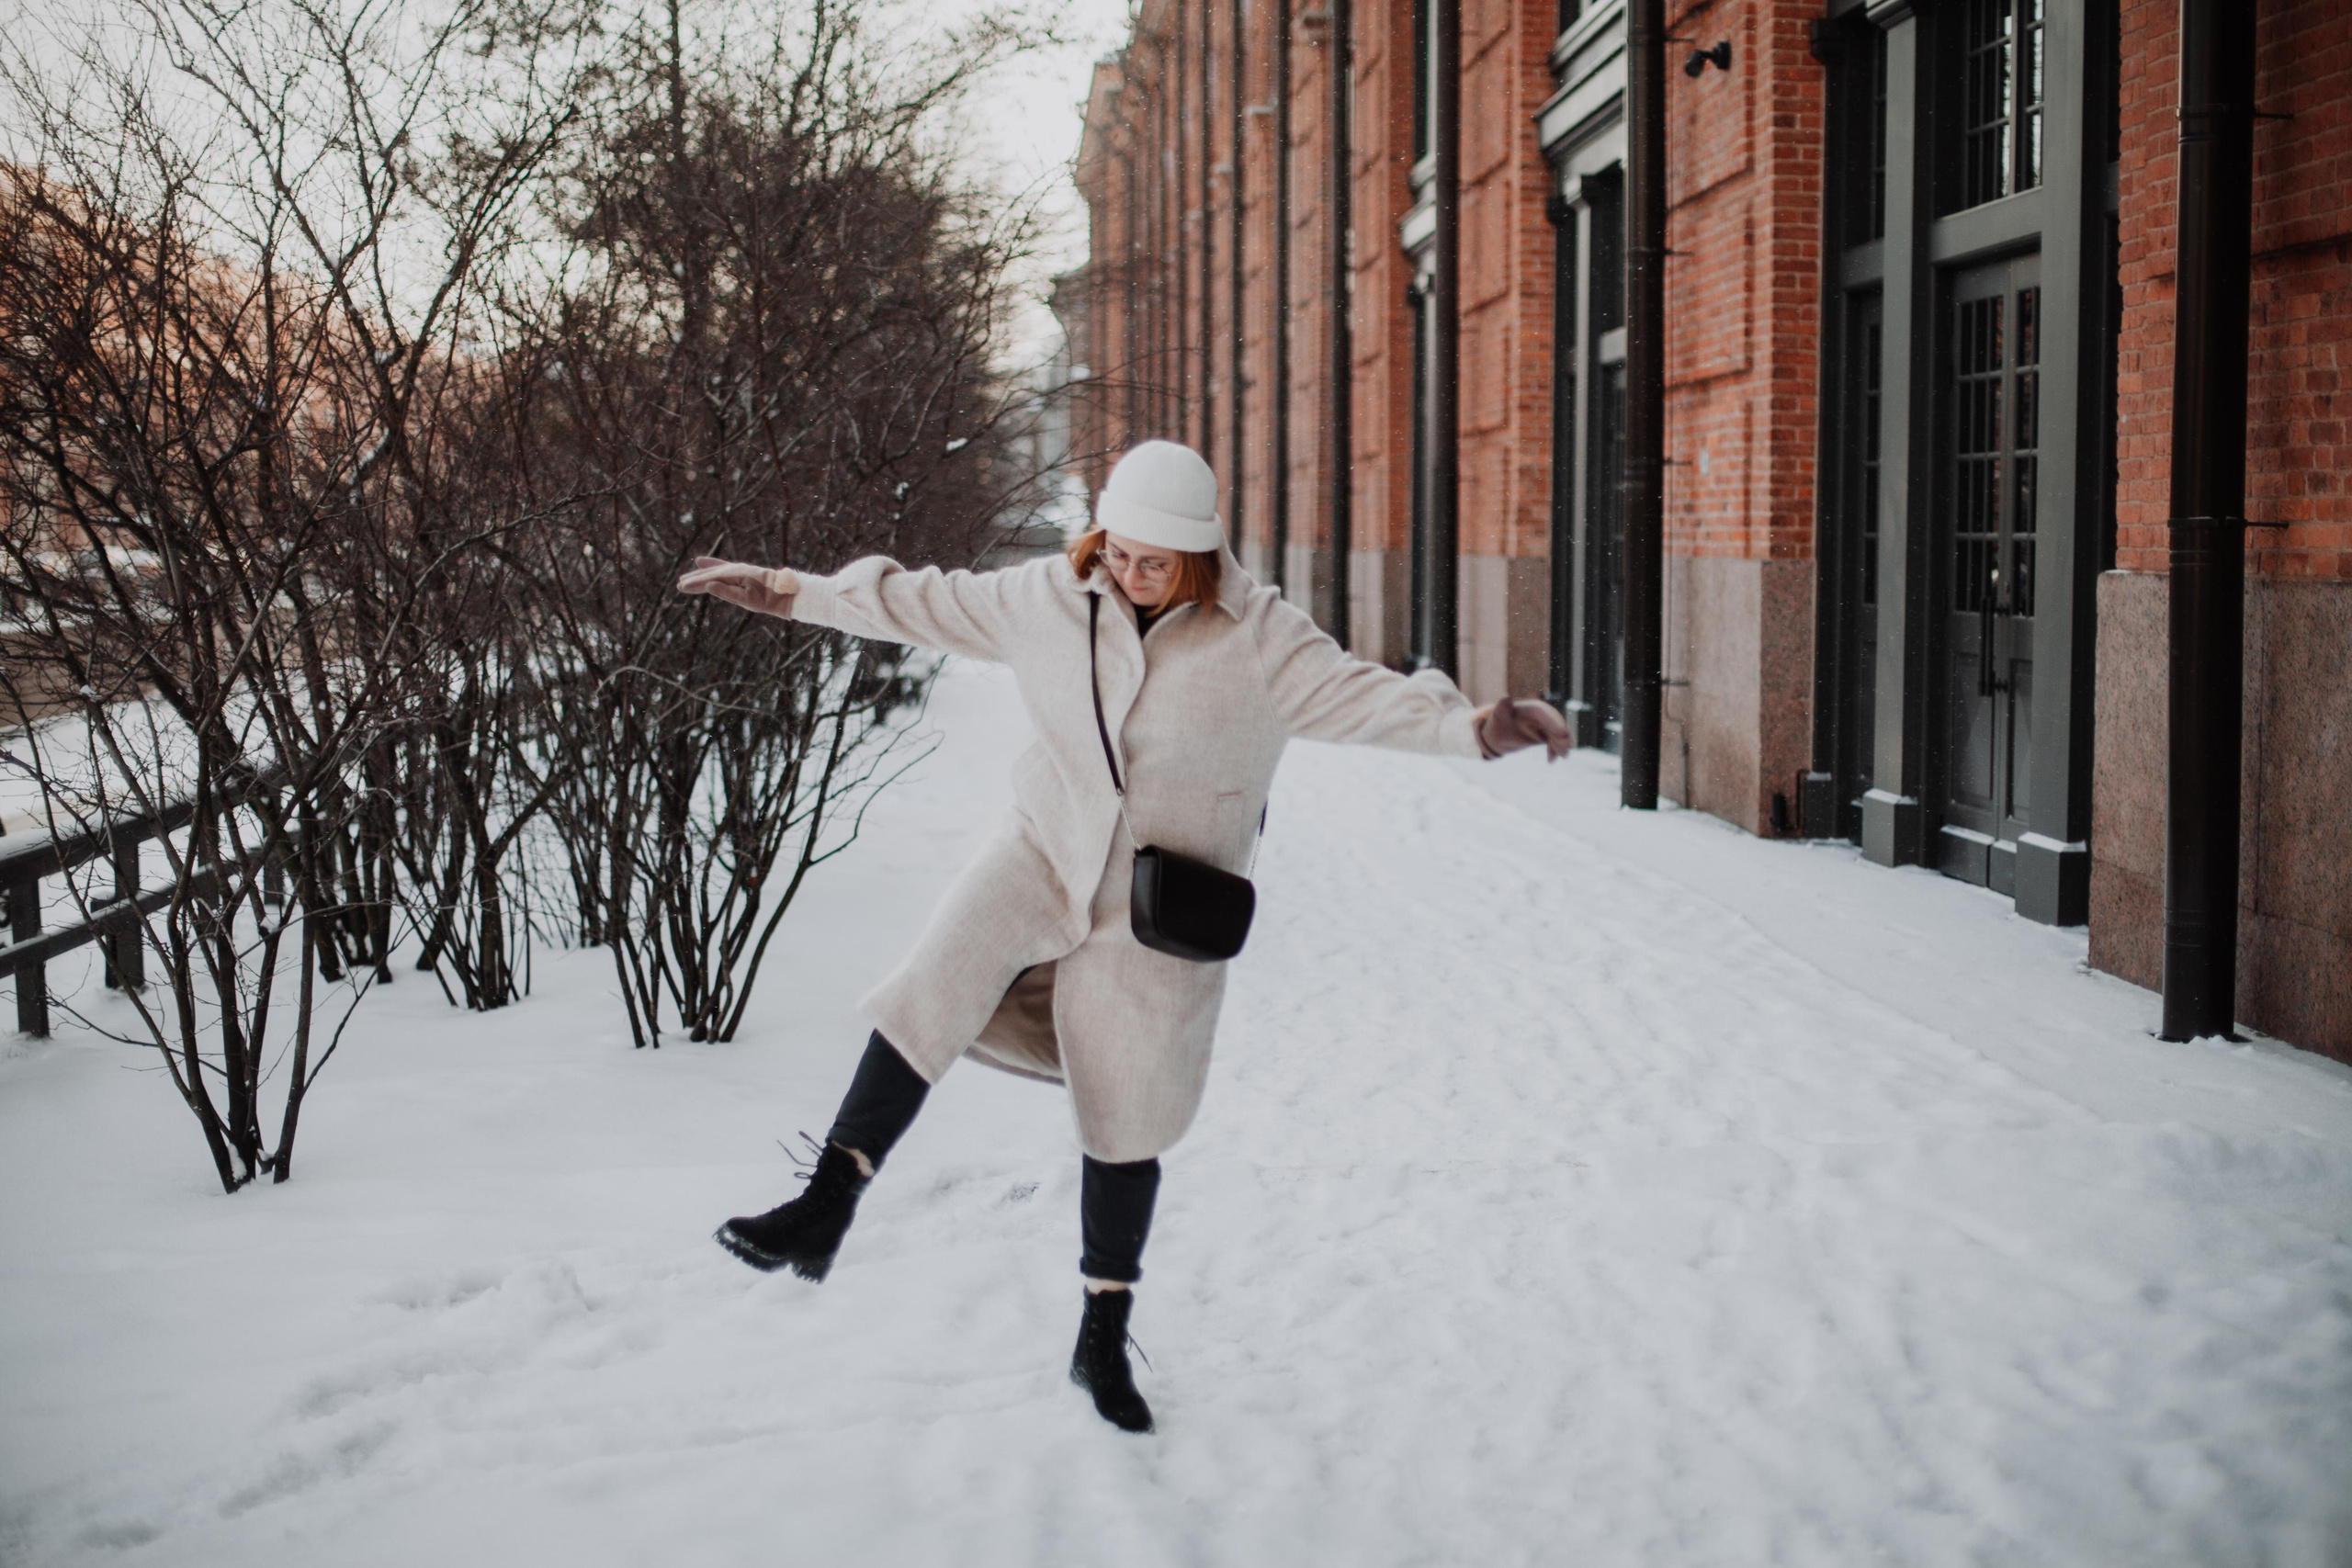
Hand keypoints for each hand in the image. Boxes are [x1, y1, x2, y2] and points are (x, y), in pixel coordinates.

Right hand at [677, 557, 796, 617]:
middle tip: (679, 584)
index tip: (681, 587)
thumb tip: (708, 585)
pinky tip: (702, 564)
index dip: (695, 583)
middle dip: (695, 579)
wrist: (786, 592)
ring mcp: (739, 570)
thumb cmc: (768, 599)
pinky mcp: (742, 573)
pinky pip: (722, 569)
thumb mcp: (747, 599)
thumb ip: (726, 592)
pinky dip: (711, 566)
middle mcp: (736, 569)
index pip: (710, 579)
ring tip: (686, 576)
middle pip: (710, 573)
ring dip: (700, 573)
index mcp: (736, 574)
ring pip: (715, 571)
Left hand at [1474, 697, 1572, 760]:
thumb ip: (1502, 707)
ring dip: (1561, 744)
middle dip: (1561, 734)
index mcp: (1530, 708)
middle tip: (1566, 747)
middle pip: (1554, 722)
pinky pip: (1553, 741)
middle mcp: (1539, 715)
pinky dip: (1554, 750)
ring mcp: (1543, 725)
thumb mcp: (1497, 715)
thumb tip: (1505, 698)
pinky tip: (1551, 760)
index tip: (1563, 734)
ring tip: (1563, 755)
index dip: (1555, 722)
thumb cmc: (1496, 723)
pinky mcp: (1543, 735)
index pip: (1545, 713)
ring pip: (1556, 732)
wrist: (1495, 735)